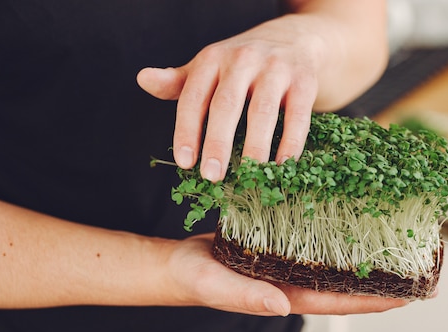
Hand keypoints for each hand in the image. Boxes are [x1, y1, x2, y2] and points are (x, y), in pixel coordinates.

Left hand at [137, 14, 324, 181]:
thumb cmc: (244, 63)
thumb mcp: (209, 67)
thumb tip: (143, 79)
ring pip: (262, 111)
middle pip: (226, 105)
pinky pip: (297, 115)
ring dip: (255, 147)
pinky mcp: (304, 80)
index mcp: (212, 59)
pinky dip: (291, 142)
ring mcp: (276, 69)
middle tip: (212, 176)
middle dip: (218, 142)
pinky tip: (283, 165)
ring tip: (248, 176)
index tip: (185, 163)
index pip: (194, 97)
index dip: (187, 131)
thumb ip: (178, 81)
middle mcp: (243, 59)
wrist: (296, 38)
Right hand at [167, 233, 408, 315]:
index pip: (341, 302)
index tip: (411, 295)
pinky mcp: (282, 245)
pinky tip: (353, 219)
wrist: (178, 262)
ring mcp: (291, 264)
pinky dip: (339, 234)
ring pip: (337, 262)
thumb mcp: (217, 286)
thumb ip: (247, 297)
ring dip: (365, 254)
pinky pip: (318, 242)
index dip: (377, 300)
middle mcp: (296, 281)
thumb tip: (282, 305)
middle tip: (419, 264)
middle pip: (348, 283)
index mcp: (287, 295)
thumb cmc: (194, 279)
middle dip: (383, 278)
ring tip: (397, 239)